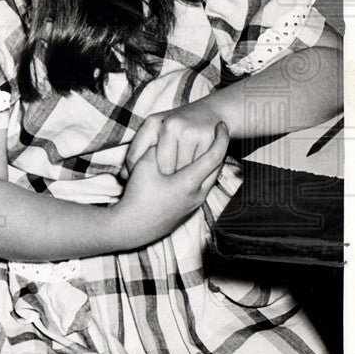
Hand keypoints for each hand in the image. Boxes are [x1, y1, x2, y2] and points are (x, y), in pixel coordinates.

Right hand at [113, 121, 228, 248]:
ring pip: (210, 179)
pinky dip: (202, 175)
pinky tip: (192, 168)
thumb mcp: (143, 165)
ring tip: (206, 150)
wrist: (132, 227)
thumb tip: (162, 140)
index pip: (214, 156)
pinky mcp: (188, 210)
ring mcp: (194, 204)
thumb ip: (155, 148)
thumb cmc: (137, 196)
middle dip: (219, 150)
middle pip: (217, 168)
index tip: (221, 126)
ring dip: (210, 164)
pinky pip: (202, 188)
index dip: (220, 139)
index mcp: (189, 182)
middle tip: (217, 136)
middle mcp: (197, 194)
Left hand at [125, 100, 228, 176]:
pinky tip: (197, 171)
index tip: (141, 180)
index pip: (134, 158)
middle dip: (164, 177)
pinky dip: (198, 173)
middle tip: (167, 181)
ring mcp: (189, 131)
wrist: (212, 112)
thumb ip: (138, 153)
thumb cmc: (178, 127)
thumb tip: (123, 177)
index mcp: (151, 123)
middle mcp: (169, 125)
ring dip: (182, 178)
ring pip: (180, 170)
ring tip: (183, 176)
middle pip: (161, 168)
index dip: (135, 173)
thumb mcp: (156, 132)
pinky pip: (199, 167)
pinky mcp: (207, 138)